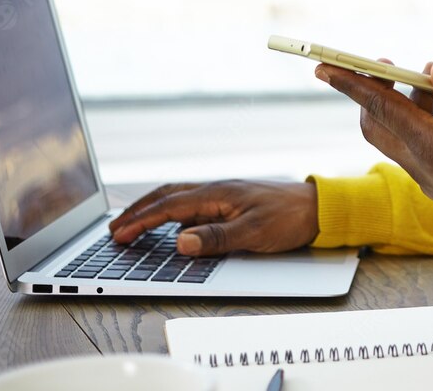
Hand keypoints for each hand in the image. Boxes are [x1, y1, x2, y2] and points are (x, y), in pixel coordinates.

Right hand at [108, 180, 318, 255]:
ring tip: (132, 223)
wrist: (318, 208)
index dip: (141, 221)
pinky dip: (170, 209)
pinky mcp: (230, 200)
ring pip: (177, 197)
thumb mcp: (253, 232)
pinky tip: (169, 221)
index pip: (169, 207)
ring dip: (152, 208)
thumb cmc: (289, 218)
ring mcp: (223, 193)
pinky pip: (191, 202)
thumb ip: (216, 238)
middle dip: (137, 211)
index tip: (119, 235)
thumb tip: (180, 242)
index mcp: (217, 194)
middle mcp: (216, 189)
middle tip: (114, 229)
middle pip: (166, 196)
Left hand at [316, 56, 432, 237]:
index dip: (351, 83)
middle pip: (378, 124)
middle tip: (386, 67)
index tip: (324, 66)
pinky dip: (424, 123)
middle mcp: (423, 166)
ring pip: (399, 135)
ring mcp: (432, 180)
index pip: (381, 108)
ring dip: (406, 105)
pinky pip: (419, 149)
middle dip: (374, 92)